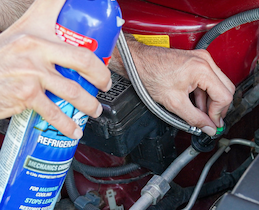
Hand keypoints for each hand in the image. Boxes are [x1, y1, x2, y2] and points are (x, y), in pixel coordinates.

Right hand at [0, 0, 110, 138]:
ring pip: (74, 90)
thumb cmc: (1, 60)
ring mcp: (32, 72)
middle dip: (101, 75)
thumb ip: (44, 39)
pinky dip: (67, 125)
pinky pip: (54, 113)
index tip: (103, 34)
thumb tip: (71, 47)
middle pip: (83, 59)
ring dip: (90, 104)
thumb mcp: (19, 39)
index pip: (63, 17)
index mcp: (36, 32)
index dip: (82, 13)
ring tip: (94, 109)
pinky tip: (74, 130)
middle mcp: (35, 49)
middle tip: (105, 84)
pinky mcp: (26, 94)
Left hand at [118, 36, 234, 135]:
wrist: (138, 61)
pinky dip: (204, 93)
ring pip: (218, 85)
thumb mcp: (174, 103)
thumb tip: (208, 127)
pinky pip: (209, 79)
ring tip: (199, 113)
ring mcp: (202, 59)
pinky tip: (195, 103)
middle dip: (218, 108)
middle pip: (226, 89)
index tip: (212, 124)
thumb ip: (195, 118)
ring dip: (211, 101)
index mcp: (202, 69)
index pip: (224, 96)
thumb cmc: (150, 74)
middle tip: (210, 121)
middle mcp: (205, 61)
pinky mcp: (196, 61)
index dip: (218, 114)